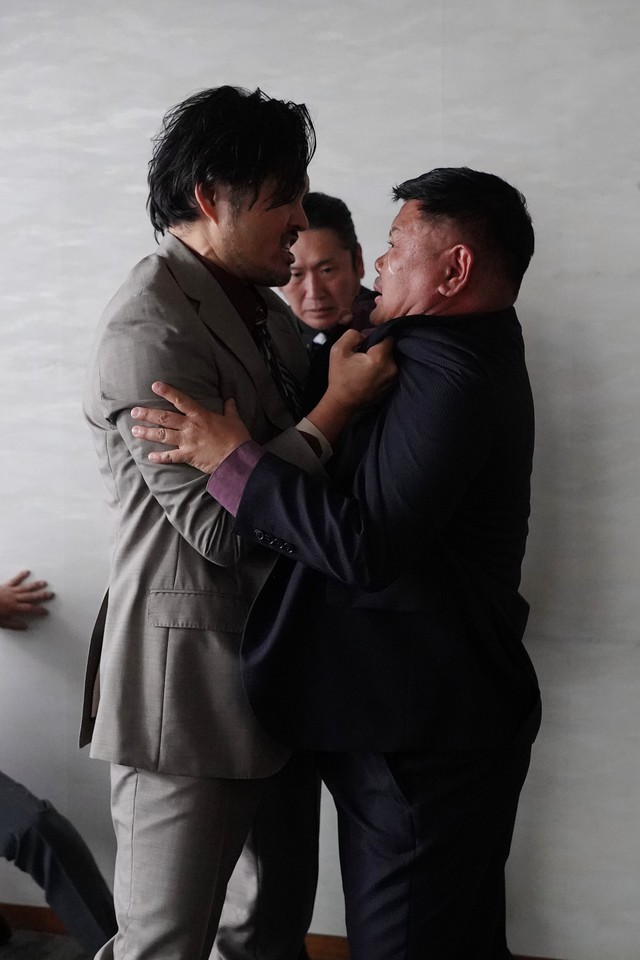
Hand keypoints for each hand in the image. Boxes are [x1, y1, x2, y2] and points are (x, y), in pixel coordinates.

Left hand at [0, 570, 53, 630]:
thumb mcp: (2, 623)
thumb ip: (14, 625)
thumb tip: (25, 627)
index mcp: (14, 608)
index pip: (30, 609)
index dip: (39, 610)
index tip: (46, 611)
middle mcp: (14, 598)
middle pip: (31, 597)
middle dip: (42, 596)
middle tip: (51, 594)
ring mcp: (11, 591)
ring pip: (26, 587)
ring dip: (36, 585)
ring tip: (44, 583)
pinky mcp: (6, 585)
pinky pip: (15, 580)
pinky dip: (21, 575)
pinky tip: (27, 572)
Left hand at [131, 382, 250, 473]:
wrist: (238, 458)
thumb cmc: (237, 438)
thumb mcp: (234, 420)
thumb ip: (230, 409)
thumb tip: (230, 400)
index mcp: (200, 415)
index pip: (181, 400)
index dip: (167, 392)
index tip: (155, 386)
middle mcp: (190, 427)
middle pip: (165, 418)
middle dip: (148, 414)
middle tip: (134, 412)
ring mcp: (188, 442)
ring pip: (163, 435)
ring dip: (148, 433)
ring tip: (134, 430)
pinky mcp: (188, 456)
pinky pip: (171, 457)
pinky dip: (160, 458)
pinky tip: (150, 457)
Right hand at [305, 330, 396, 445]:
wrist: (343, 403)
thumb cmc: (340, 376)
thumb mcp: (338, 350)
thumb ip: (352, 334)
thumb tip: (365, 334)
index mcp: (380, 358)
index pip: (388, 336)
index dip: (377, 334)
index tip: (366, 340)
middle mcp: (392, 368)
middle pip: (389, 348)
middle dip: (378, 347)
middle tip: (363, 353)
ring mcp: (393, 379)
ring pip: (390, 359)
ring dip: (380, 358)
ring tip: (365, 365)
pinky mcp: (392, 386)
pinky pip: (389, 370)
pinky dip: (381, 369)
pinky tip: (369, 374)